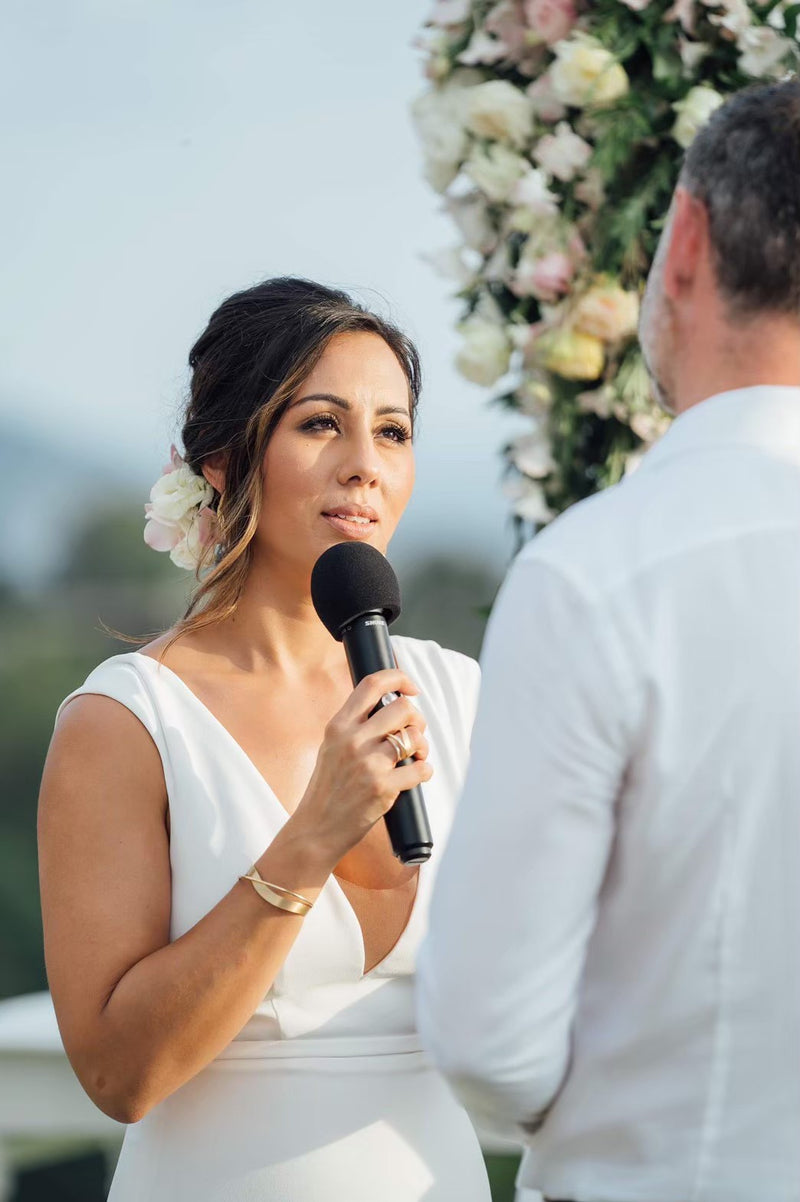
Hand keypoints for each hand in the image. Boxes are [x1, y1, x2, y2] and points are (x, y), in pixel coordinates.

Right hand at [291, 669, 432, 864]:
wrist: (316, 829)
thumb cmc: (327, 789)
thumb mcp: (331, 747)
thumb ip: (354, 726)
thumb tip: (390, 706)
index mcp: (338, 725)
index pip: (371, 684)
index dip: (398, 678)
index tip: (410, 688)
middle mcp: (352, 740)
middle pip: (403, 708)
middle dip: (417, 718)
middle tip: (415, 732)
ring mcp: (368, 763)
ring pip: (414, 736)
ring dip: (423, 745)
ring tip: (416, 756)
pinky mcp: (382, 787)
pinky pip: (420, 769)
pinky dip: (425, 771)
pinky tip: (416, 775)